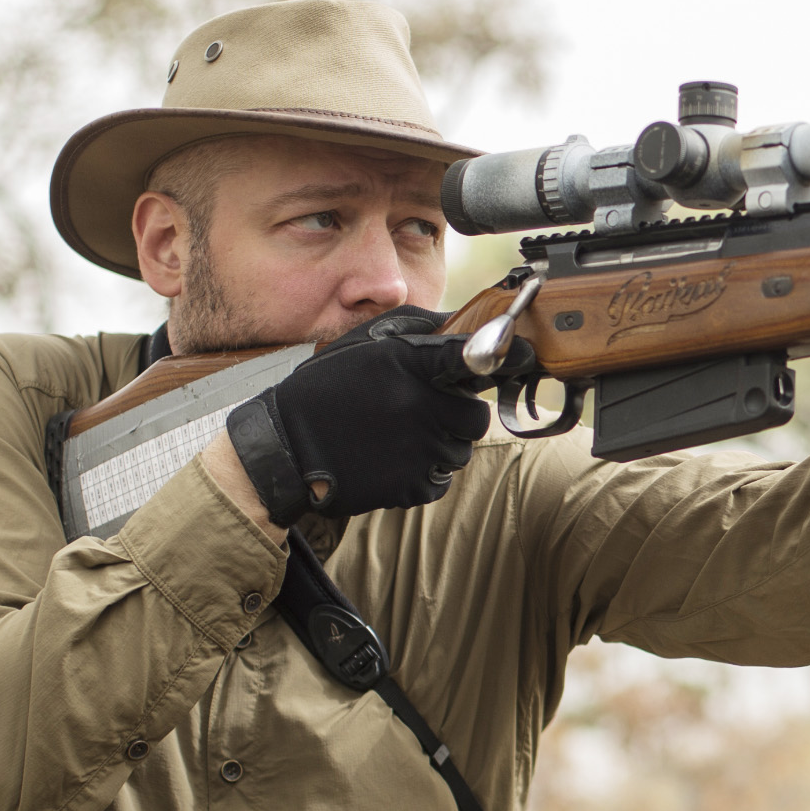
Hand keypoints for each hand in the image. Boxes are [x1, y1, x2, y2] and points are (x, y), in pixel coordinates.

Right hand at [224, 308, 489, 526]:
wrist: (286, 445)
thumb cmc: (327, 388)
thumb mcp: (365, 342)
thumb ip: (417, 329)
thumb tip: (463, 325)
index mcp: (409, 364)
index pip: (474, 356)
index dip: (504, 355)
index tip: (523, 355)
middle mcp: (419, 404)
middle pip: (475, 415)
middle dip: (457, 414)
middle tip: (424, 411)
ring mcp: (418, 448)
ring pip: (461, 450)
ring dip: (441, 444)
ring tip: (399, 436)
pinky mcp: (411, 485)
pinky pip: (442, 480)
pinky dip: (425, 473)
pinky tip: (394, 459)